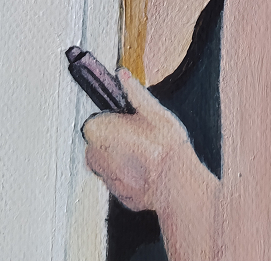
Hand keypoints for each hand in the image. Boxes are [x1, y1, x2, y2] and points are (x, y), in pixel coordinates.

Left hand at [82, 69, 188, 211]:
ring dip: (123, 159)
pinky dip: (132, 176)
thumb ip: (134, 92)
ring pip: (111, 163)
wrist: (176, 184)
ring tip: (148, 155)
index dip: (113, 122)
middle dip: (116, 140)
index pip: (95, 123)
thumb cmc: (166, 147)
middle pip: (101, 144)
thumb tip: (122, 75)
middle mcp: (95, 157)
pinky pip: (122, 181)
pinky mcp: (118, 195)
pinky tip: (150, 171)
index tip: (128, 123)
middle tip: (142, 139)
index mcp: (99, 132)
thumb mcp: (155, 111)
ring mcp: (106, 179)